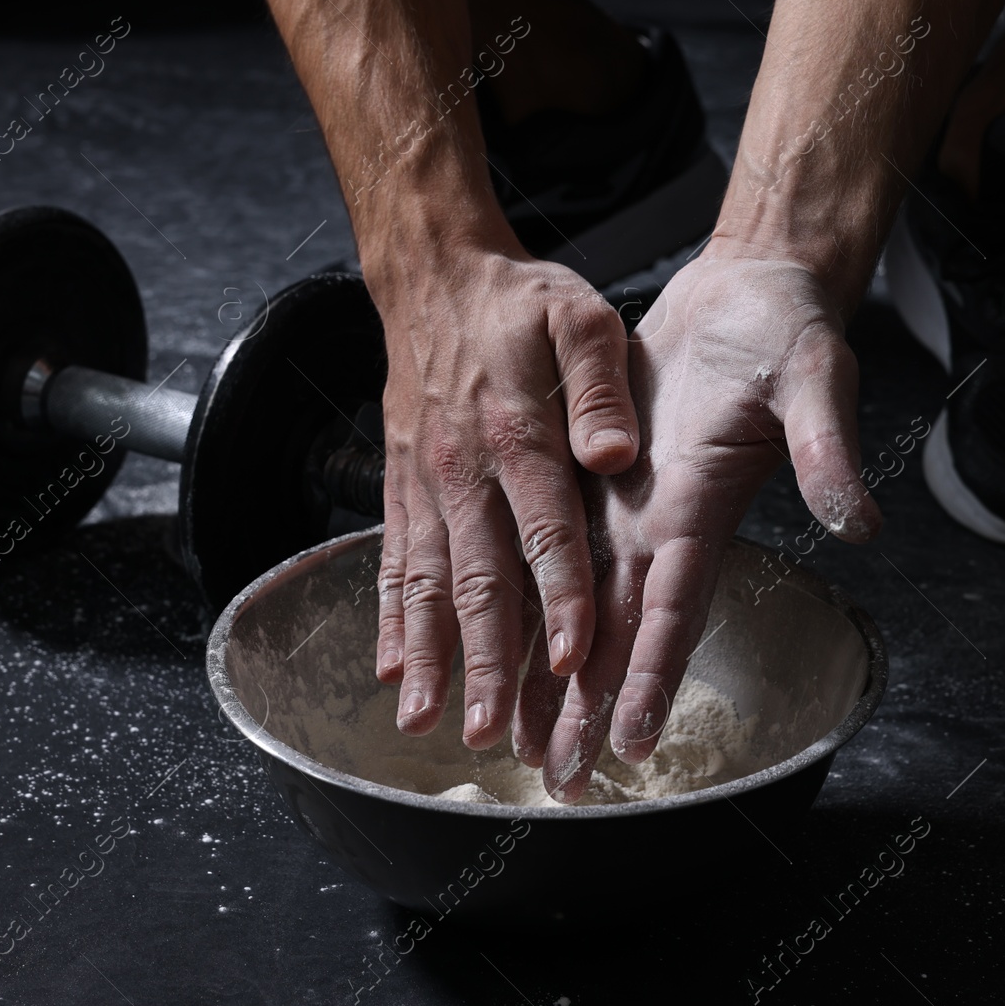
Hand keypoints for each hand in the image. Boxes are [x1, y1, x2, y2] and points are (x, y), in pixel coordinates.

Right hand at [370, 243, 638, 750]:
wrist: (432, 274)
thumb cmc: (518, 300)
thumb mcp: (579, 316)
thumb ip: (600, 385)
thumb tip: (615, 453)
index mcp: (516, 433)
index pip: (546, 530)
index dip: (561, 598)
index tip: (573, 662)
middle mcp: (463, 469)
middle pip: (477, 578)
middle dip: (482, 661)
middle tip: (486, 731)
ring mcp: (424, 483)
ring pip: (426, 583)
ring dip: (427, 656)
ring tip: (423, 723)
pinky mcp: (401, 485)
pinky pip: (394, 560)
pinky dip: (390, 617)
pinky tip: (389, 668)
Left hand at [518, 253, 883, 801]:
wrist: (749, 293)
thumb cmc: (789, 333)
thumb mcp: (815, 382)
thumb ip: (827, 451)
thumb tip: (861, 524)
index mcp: (702, 510)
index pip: (674, 610)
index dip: (653, 675)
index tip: (632, 741)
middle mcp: (658, 524)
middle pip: (615, 632)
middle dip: (589, 708)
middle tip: (559, 778)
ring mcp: (624, 505)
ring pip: (576, 606)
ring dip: (553, 675)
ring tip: (522, 739)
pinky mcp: (595, 476)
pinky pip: (553, 548)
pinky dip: (531, 598)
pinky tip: (501, 639)